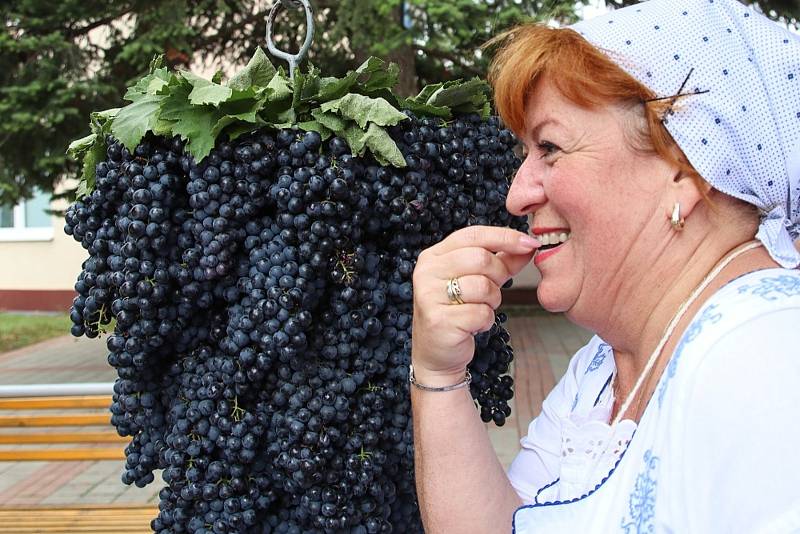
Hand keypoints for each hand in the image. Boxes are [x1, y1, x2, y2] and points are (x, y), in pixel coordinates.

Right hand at [411, 226, 538, 383]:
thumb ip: (502, 261)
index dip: (504, 236)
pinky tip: (473, 325)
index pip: (473, 234)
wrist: (437, 354)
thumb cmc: (458, 313)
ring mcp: (429, 295)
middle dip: (498, 275)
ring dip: (492, 300)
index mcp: (433, 256)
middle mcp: (427, 272)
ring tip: (479, 308)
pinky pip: (480, 312)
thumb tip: (529, 245)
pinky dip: (485, 321)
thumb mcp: (478, 281)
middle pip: (481, 258)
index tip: (530, 243)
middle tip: (494, 290)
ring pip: (483, 286)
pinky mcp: (438, 320)